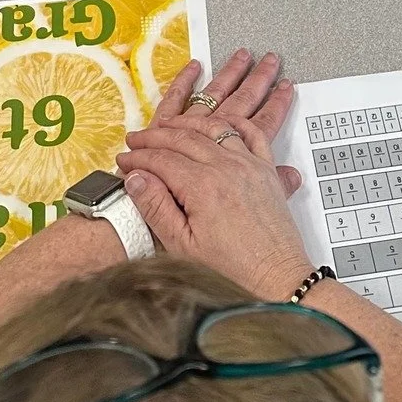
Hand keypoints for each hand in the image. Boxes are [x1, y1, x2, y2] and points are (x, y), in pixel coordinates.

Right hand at [116, 50, 312, 300]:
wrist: (277, 281)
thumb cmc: (232, 271)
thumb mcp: (183, 247)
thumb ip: (156, 208)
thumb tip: (135, 178)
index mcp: (203, 186)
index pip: (162, 160)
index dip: (138, 158)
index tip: (123, 160)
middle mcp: (227, 167)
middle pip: (184, 138)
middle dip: (155, 136)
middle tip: (136, 139)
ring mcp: (249, 165)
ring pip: (214, 128)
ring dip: (188, 122)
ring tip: (168, 124)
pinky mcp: (267, 170)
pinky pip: (251, 133)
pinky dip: (233, 121)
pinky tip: (220, 121)